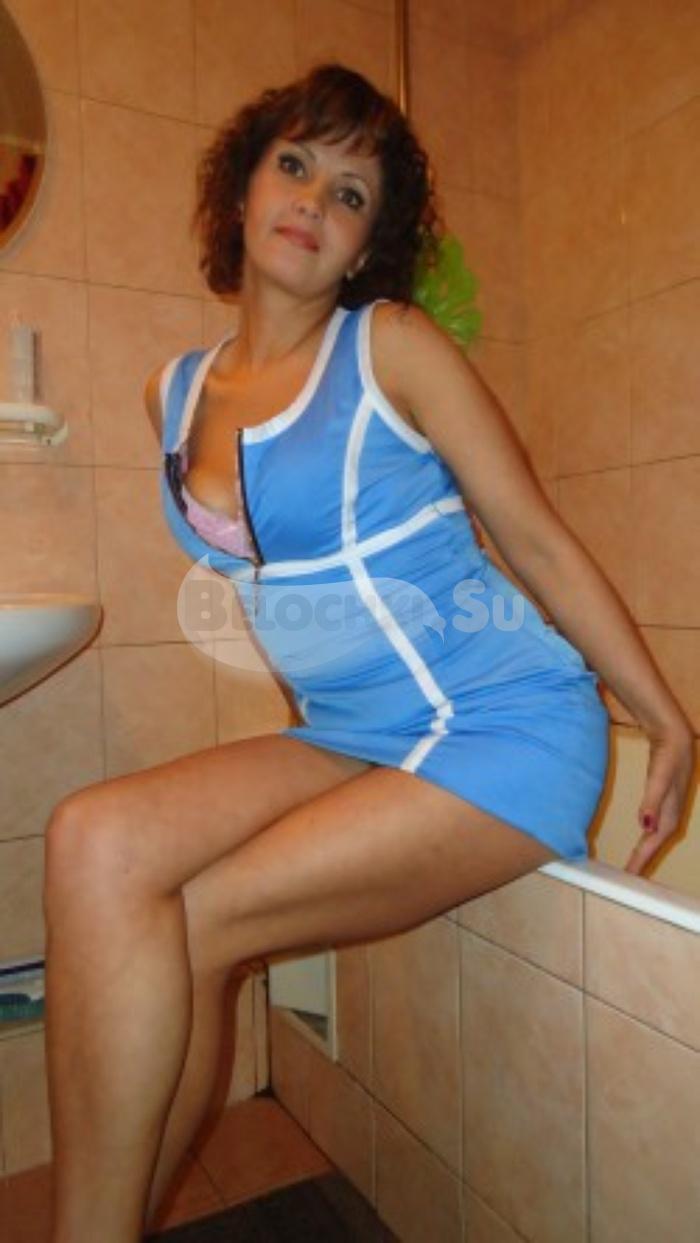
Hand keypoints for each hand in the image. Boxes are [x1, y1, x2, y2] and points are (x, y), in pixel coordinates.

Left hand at [625, 723, 696, 874]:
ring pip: (656, 835)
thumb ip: (652, 801)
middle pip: (656, 843)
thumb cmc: (668, 756)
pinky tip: (642, 837)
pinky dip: (647, 835)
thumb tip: (646, 827)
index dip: (642, 859)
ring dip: (646, 850)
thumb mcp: (659, 778)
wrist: (675, 735)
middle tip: (629, 877)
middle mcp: (671, 814)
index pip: (653, 842)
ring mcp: (668, 806)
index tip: (629, 875)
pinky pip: (654, 825)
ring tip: (634, 865)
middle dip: (644, 860)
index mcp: (670, 813)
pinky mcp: (663, 799)